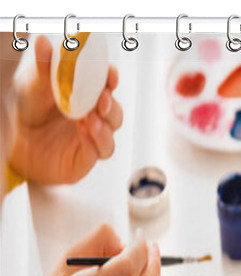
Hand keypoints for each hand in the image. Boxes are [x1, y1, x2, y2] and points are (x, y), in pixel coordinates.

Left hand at [7, 36, 122, 184]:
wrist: (16, 142)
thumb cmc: (28, 111)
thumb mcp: (32, 87)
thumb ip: (43, 68)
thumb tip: (43, 41)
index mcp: (84, 96)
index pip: (105, 87)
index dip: (110, 79)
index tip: (110, 72)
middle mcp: (92, 117)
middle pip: (114, 112)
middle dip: (111, 105)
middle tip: (102, 99)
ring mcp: (92, 139)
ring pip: (111, 134)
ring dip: (105, 126)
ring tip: (91, 118)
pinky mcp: (86, 159)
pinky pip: (98, 152)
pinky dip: (94, 141)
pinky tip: (83, 131)